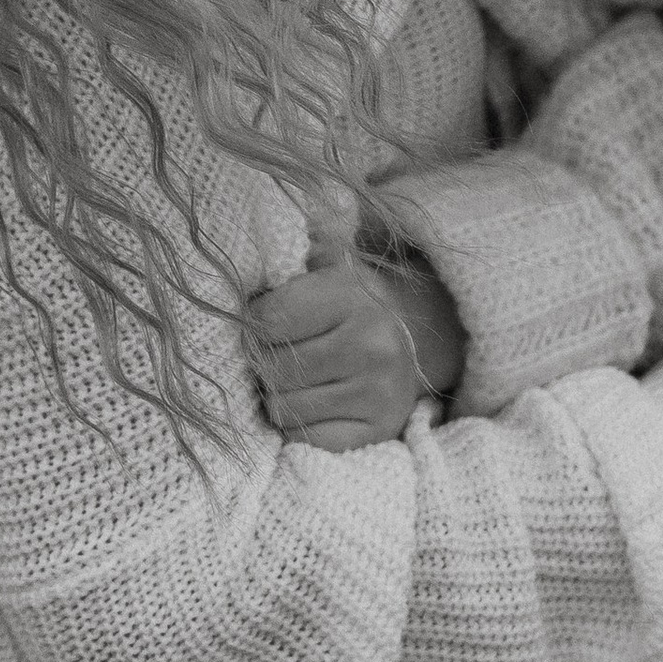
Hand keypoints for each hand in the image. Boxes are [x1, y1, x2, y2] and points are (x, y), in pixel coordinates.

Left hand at [247, 251, 465, 452]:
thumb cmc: (348, 303)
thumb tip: (270, 222)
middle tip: (279, 353)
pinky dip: (300, 426)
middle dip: (264, 363)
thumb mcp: (327, 263)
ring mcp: (378, 393)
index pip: (266, 320)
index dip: (253, 323)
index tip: (265, 321)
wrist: (409, 341)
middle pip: (272, 368)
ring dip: (279, 396)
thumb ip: (296, 244)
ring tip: (298, 378)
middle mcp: (372, 346)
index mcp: (353, 297)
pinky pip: (304, 439)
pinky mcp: (377, 431)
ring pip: (282, 408)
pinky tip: (315, 403)